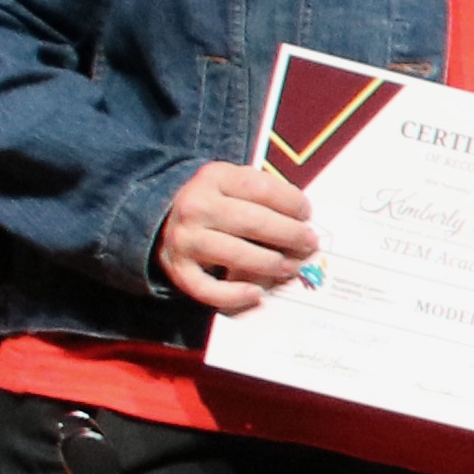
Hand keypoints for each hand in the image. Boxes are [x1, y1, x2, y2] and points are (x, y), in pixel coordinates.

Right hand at [154, 160, 321, 313]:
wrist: (163, 217)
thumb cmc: (215, 201)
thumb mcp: (233, 181)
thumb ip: (264, 192)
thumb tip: (302, 219)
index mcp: (213, 178)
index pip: (260, 188)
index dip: (291, 202)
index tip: (307, 214)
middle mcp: (196, 207)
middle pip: (252, 222)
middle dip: (289, 235)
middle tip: (309, 244)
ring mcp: (185, 239)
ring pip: (236, 255)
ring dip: (271, 264)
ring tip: (291, 267)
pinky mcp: (178, 269)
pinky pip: (208, 288)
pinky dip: (235, 294)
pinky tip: (257, 293)